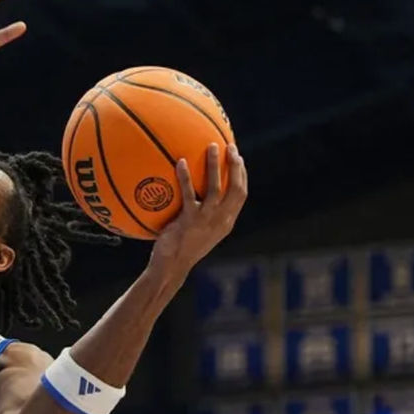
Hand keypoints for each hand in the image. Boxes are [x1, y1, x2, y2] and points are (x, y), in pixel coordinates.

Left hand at [150, 143, 247, 275]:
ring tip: (211, 147)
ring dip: (215, 165)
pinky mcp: (189, 221)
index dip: (242, 175)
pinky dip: (186, 176)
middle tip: (230, 147)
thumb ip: (203, 214)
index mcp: (226, 222)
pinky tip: (181, 162)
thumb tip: (196, 195)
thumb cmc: (181, 248)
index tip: (238, 158)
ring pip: (216, 187)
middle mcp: (221, 220)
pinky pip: (188, 194)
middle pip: (236, 188)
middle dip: (236, 165)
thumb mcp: (199, 231)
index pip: (241, 194)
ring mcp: (206, 220)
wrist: (171, 266)